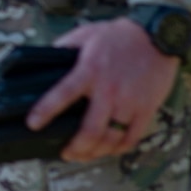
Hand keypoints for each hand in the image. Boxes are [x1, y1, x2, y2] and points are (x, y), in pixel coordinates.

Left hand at [25, 17, 181, 162]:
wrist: (156, 35)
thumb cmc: (119, 35)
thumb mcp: (84, 35)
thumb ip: (63, 48)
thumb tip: (44, 60)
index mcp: (89, 70)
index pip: (62, 94)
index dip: (45, 111)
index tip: (33, 124)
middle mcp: (109, 89)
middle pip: (90, 130)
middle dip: (75, 148)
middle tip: (66, 153)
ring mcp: (129, 101)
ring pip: (111, 139)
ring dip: (95, 152)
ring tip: (85, 155)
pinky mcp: (146, 108)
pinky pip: (132, 137)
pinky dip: (119, 149)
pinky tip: (109, 150)